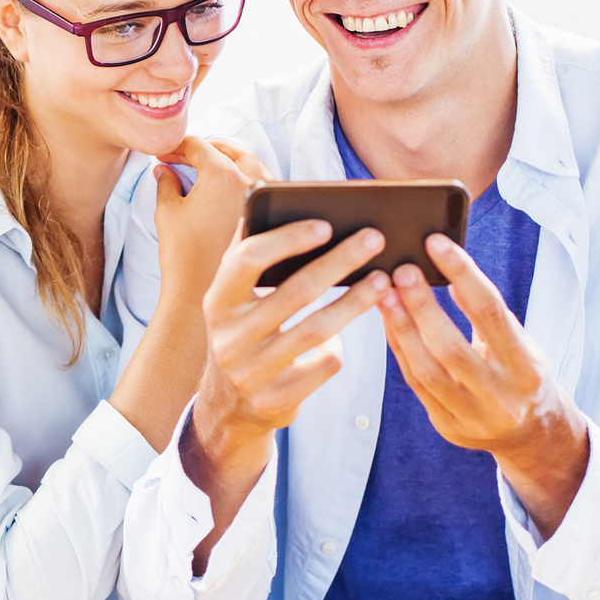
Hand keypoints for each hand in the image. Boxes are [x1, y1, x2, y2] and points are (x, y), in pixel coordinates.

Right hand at [152, 137, 270, 303]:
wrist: (201, 295)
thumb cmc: (181, 253)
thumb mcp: (167, 212)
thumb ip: (165, 183)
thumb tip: (162, 169)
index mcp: (221, 173)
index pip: (199, 145)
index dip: (178, 146)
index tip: (165, 154)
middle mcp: (249, 179)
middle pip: (231, 149)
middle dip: (209, 147)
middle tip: (188, 154)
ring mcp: (264, 199)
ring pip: (253, 165)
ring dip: (232, 160)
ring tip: (212, 168)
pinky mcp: (271, 217)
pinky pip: (264, 187)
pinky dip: (247, 180)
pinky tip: (233, 190)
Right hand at [181, 221, 389, 569]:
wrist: (228, 404)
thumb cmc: (244, 331)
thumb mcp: (234, 298)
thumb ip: (248, 255)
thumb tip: (268, 195)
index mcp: (217, 300)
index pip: (247, 260)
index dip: (287, 239)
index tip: (326, 224)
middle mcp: (229, 335)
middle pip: (295, 292)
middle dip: (340, 261)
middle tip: (375, 239)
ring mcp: (250, 371)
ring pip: (317, 329)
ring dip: (355, 301)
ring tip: (382, 279)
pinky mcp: (275, 400)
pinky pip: (323, 365)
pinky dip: (341, 346)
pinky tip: (354, 331)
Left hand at [378, 233, 588, 537]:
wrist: (531, 435)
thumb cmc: (521, 374)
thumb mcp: (520, 343)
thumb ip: (488, 314)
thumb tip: (447, 270)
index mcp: (527, 368)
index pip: (491, 312)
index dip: (462, 274)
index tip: (436, 244)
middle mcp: (502, 397)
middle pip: (452, 347)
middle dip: (421, 306)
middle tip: (400, 270)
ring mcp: (473, 417)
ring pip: (426, 369)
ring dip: (401, 327)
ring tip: (384, 293)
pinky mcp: (448, 426)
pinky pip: (416, 383)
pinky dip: (400, 349)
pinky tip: (388, 322)